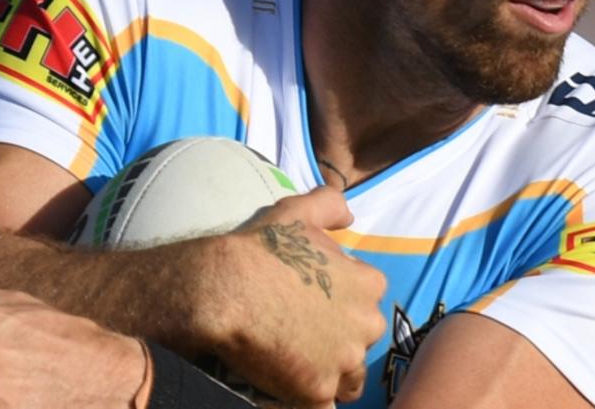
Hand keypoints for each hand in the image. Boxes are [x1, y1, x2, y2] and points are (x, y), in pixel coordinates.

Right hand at [196, 186, 385, 407]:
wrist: (226, 289)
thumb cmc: (263, 249)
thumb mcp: (299, 212)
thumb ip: (331, 205)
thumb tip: (349, 216)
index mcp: (368, 284)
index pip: (365, 301)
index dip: (339, 304)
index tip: (312, 304)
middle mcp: (367, 324)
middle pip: (361, 341)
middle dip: (338, 341)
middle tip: (301, 335)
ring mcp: (344, 360)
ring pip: (347, 378)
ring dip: (328, 374)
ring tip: (294, 363)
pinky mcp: (318, 391)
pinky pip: (323, 406)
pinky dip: (310, 400)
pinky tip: (288, 388)